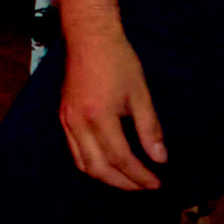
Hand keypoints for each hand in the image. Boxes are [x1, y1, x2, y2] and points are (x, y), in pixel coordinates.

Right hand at [55, 7, 167, 190]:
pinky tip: (107, 163)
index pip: (121, 158)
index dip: (140, 175)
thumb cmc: (118, 61)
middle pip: (98, 168)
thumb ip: (150, 129)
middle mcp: (78, 123)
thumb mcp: (140, 94)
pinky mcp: (63, 117)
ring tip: (128, 180)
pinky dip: (91, 164)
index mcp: (99, 116)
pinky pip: (74, 151)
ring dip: (106, 177)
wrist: (89, 38)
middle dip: (123, 183)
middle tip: (145, 186)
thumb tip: (160, 158)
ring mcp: (67, 121)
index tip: (157, 182)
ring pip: (82, 163)